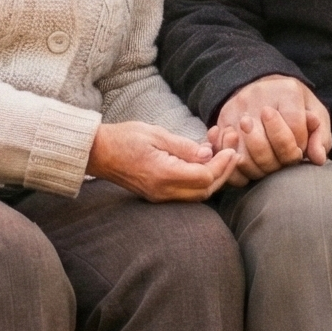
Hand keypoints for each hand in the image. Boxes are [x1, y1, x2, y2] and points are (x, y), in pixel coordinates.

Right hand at [89, 121, 241, 201]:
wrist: (98, 152)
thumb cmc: (124, 138)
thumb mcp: (156, 134)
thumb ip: (184, 147)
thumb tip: (208, 154)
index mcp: (163, 175)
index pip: (204, 176)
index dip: (222, 163)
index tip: (230, 148)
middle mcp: (163, 191)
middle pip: (205, 190)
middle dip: (223, 172)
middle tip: (233, 151)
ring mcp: (160, 196)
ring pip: (198, 195)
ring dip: (214, 177)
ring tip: (223, 156)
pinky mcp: (158, 194)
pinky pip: (187, 193)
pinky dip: (200, 180)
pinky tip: (205, 163)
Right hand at [207, 75, 331, 183]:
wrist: (262, 87)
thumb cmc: (293, 104)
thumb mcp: (314, 113)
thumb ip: (320, 135)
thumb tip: (318, 158)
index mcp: (287, 91)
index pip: (295, 129)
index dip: (300, 147)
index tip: (301, 148)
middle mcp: (257, 98)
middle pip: (265, 146)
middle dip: (279, 162)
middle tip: (285, 160)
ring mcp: (235, 111)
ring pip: (243, 155)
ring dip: (259, 169)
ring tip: (270, 165)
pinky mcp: (221, 123)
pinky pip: (224, 155)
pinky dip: (236, 170)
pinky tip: (250, 169)